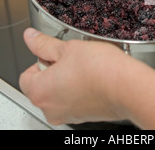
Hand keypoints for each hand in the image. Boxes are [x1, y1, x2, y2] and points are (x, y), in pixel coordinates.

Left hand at [19, 28, 135, 124]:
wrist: (128, 88)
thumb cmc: (99, 70)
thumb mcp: (67, 47)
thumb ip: (43, 43)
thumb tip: (30, 37)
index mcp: (39, 92)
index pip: (27, 74)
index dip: (42, 59)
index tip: (56, 53)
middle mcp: (50, 109)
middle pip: (42, 85)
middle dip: (55, 70)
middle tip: (72, 58)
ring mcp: (67, 115)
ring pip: (59, 92)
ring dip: (67, 79)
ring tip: (85, 68)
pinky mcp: (83, 117)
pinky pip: (74, 100)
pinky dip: (80, 89)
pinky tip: (93, 78)